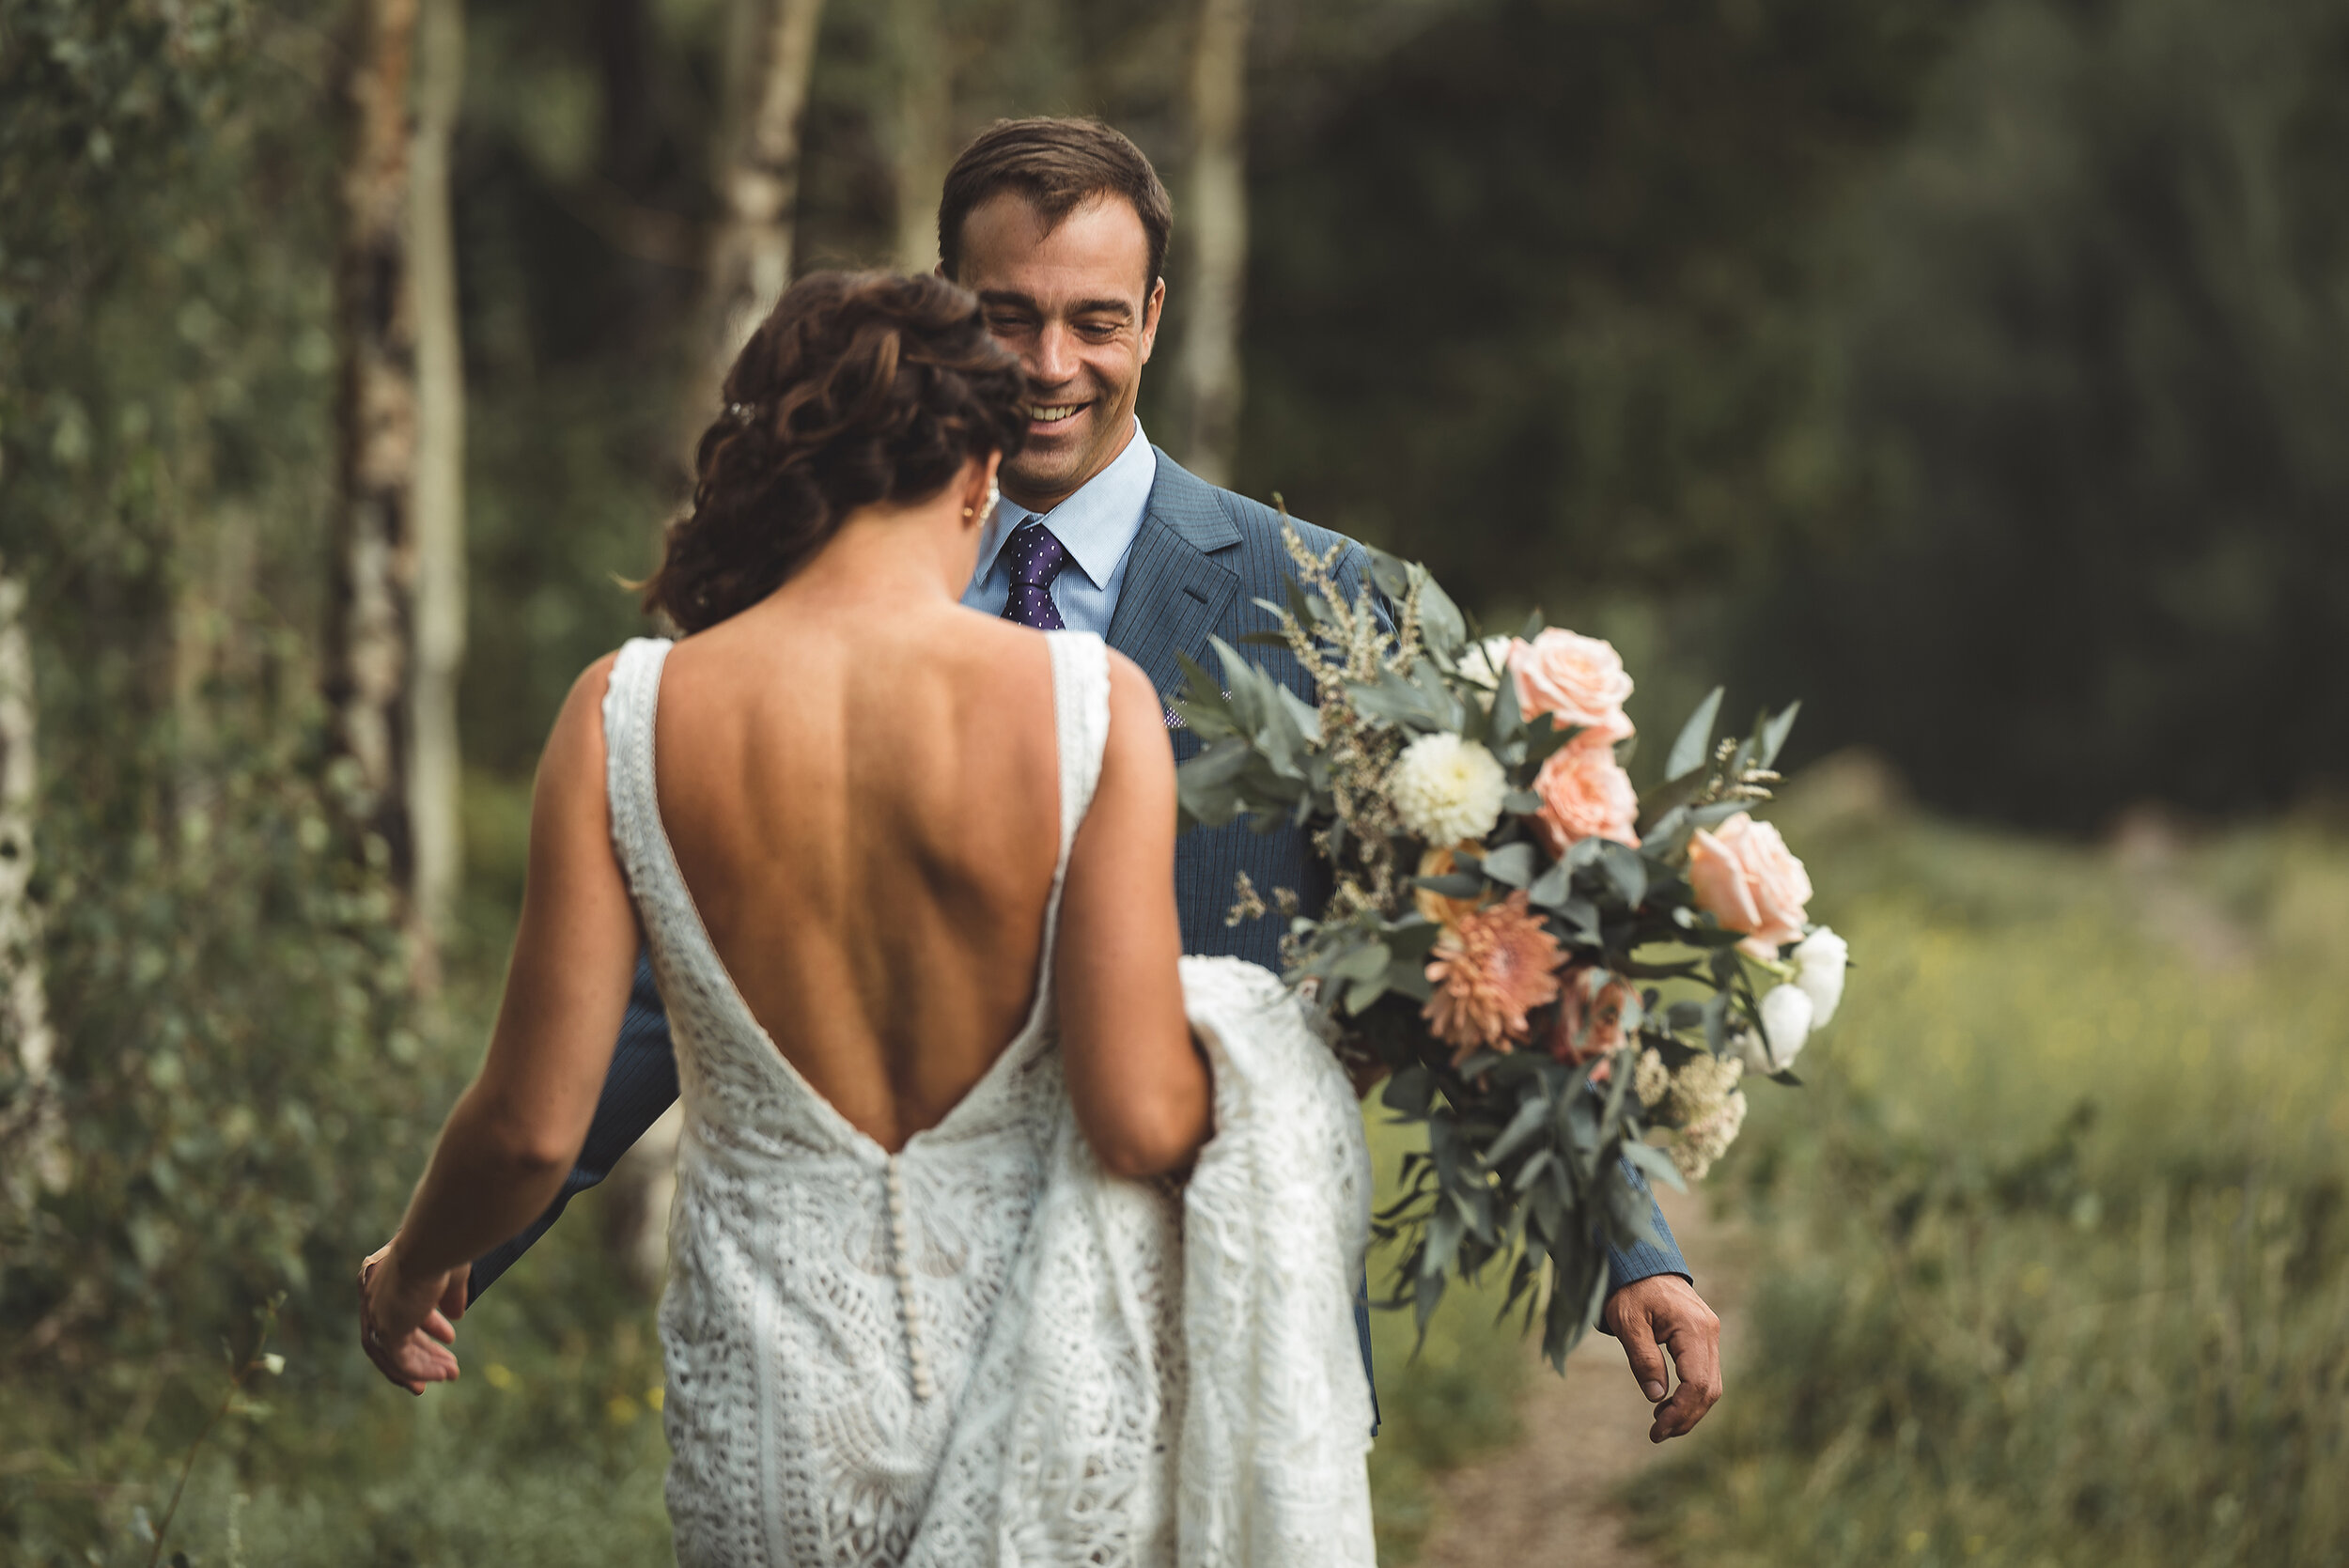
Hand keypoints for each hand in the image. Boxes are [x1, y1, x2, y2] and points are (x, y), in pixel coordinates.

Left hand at [359, 1236, 468, 1395]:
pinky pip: (400, 1359)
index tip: (449, 1337)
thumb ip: (450, 1295)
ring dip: (423, 1366)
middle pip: (394, 1334)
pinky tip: (442, 1374)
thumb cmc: (444, 1248)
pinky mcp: (386, 1328)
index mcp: (386, 1276)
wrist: (434, 1242)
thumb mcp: (449, 1273)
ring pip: (394, 1351)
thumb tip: (456, 1315)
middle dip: (423, 1351)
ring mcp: (378, 1313)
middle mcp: (375, 1296)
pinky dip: (421, 1369)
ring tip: (450, 1374)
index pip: (400, 1308)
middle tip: (445, 1365)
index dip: (426, 1326)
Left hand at [1603, 1272, 1721, 1442]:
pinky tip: (1667, 1403)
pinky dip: (1690, 1394)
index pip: (1697, 1383)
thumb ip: (1643, 1358)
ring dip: (1690, 1409)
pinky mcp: (1704, 1336)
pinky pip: (1705, 1373)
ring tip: (1661, 1423)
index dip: (1680, 1412)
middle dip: (1686, 1417)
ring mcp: (1710, 1333)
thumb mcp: (1627, 1322)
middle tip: (1657, 1434)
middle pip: (1709, 1389)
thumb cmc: (1629, 1289)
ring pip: (1711, 1384)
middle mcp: (1709, 1332)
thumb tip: (1656, 1396)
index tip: (1656, 1430)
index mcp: (1692, 1328)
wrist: (1640, 1261)